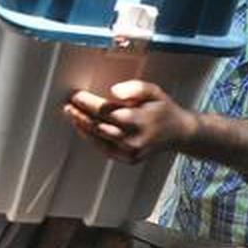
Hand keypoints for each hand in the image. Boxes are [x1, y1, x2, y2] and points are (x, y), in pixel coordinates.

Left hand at [63, 80, 193, 164]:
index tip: (77, 95)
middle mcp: (133, 139)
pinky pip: (104, 149)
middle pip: (98, 126)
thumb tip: (113, 91)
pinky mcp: (129, 159)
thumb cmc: (163, 109)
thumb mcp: (153, 91)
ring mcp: (131, 152)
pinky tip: (83, 128)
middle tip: (69, 104)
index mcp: (139, 120)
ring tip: (71, 114)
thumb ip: (134, 88)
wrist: (179, 133)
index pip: (106, 111)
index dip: (88, 103)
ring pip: (99, 139)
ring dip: (82, 126)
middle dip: (81, 114)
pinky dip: (91, 139)